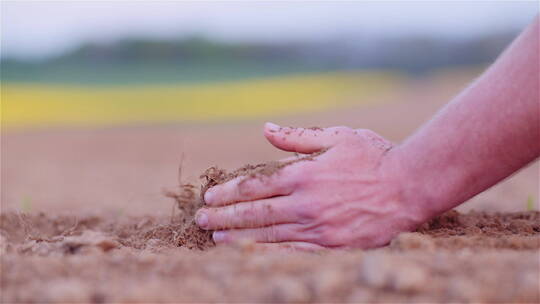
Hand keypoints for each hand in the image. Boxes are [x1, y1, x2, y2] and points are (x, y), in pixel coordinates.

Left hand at [195, 122, 427, 249]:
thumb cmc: (375, 157)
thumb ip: (297, 137)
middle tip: (201, 221)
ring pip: (267, 235)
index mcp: (303, 174)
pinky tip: (251, 254)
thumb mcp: (337, 136)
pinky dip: (267, 254)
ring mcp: (317, 228)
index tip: (210, 197)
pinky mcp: (331, 247)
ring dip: (238, 238)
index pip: (255, 185)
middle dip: (224, 217)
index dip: (229, 192)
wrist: (412, 186)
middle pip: (254, 212)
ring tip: (216, 240)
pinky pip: (292, 252)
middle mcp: (305, 203)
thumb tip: (266, 129)